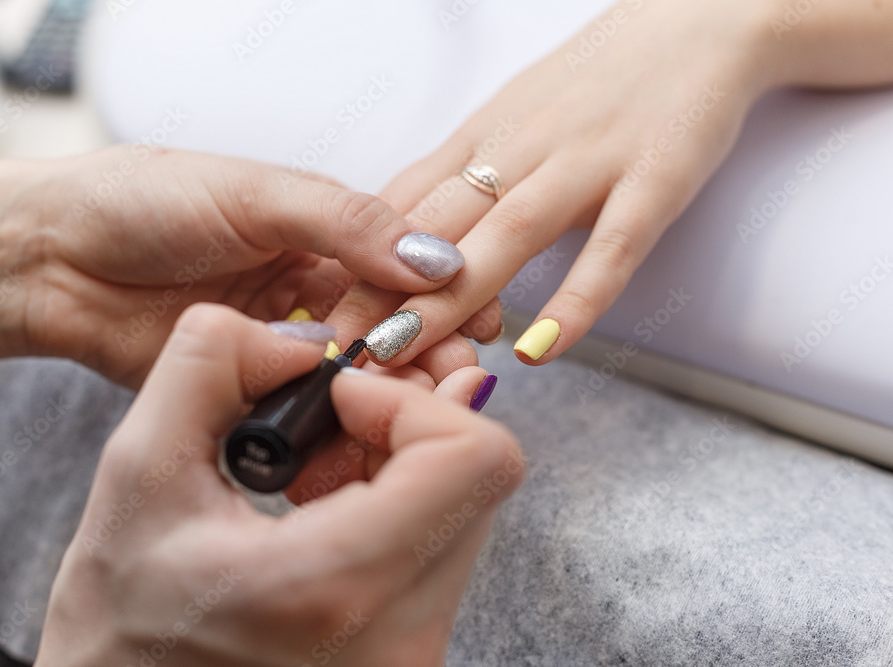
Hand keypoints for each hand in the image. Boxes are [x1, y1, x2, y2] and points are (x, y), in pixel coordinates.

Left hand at [0, 148, 468, 385]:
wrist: (52, 258)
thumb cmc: (142, 202)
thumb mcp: (254, 194)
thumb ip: (345, 223)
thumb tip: (434, 256)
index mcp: (318, 226)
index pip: (402, 257)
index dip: (443, 286)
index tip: (480, 314)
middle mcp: (308, 281)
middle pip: (389, 317)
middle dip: (425, 342)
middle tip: (453, 372)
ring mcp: (280, 334)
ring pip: (353, 363)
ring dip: (386, 381)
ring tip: (411, 400)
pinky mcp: (248, 381)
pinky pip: (304, 399)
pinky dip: (332, 408)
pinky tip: (352, 418)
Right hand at [36, 305, 522, 666]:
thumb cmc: (121, 619)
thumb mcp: (137, 469)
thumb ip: (213, 360)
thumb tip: (309, 335)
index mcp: (334, 584)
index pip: (473, 459)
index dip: (415, 400)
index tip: (343, 395)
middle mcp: (400, 636)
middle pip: (479, 478)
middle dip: (407, 423)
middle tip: (327, 425)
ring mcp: (415, 657)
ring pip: (467, 511)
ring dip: (402, 464)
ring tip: (313, 476)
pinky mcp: (414, 658)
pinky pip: (447, 551)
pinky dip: (400, 507)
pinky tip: (326, 511)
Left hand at [324, 0, 892, 366]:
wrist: (699, 18)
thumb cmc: (597, 79)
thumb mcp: (510, 115)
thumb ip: (458, 173)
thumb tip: (397, 230)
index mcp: (482, 136)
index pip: (402, 206)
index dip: (353, 262)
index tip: (315, 315)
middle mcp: (522, 149)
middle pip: (438, 226)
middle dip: (379, 290)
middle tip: (336, 349)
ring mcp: (588, 163)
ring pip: (508, 235)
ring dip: (452, 297)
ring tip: (405, 353)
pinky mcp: (654, 180)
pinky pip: (613, 246)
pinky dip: (578, 297)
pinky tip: (544, 347)